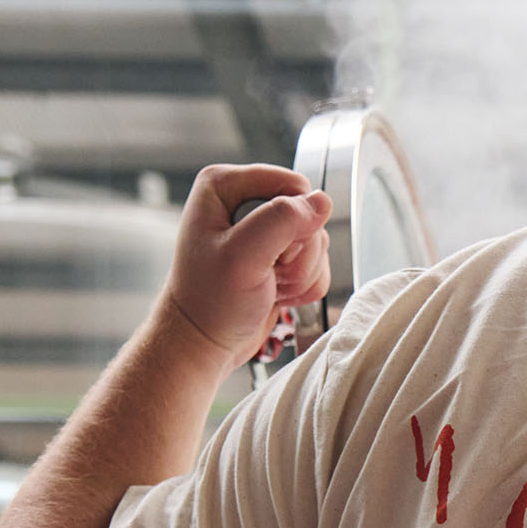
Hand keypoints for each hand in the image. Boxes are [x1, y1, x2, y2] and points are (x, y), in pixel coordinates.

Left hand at [156, 163, 332, 377]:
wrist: (204, 342)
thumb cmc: (209, 302)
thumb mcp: (242, 256)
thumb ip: (282, 221)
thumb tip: (322, 202)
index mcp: (225, 185)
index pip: (293, 185)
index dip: (295, 222)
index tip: (272, 252)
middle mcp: (246, 202)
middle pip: (309, 216)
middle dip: (298, 255)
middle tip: (268, 274)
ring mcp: (265, 231)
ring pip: (317, 243)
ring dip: (300, 275)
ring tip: (268, 286)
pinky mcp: (280, 257)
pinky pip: (317, 265)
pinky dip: (304, 287)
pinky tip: (276, 294)